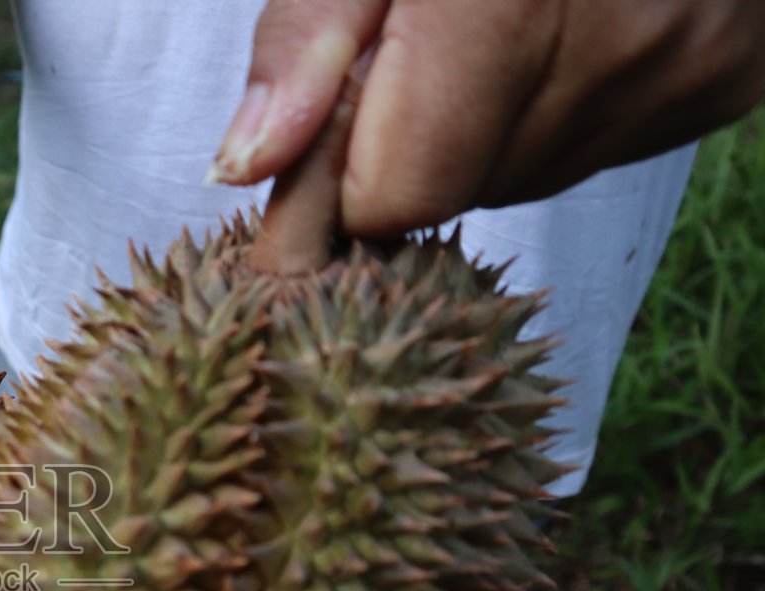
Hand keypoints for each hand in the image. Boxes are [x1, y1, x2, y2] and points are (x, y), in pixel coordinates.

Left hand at [211, 0, 764, 235]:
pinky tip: (556, 30)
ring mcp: (682, 68)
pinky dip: (545, 111)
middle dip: (408, 135)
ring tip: (493, 21)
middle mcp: (618, 41)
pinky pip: (585, 152)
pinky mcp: (719, 83)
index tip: (319, 119)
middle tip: (422, 35)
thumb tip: (249, 164)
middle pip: (452, 191)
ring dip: (475, 125)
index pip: (396, 193)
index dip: (337, 174)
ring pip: (515, 179)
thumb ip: (308, 35)